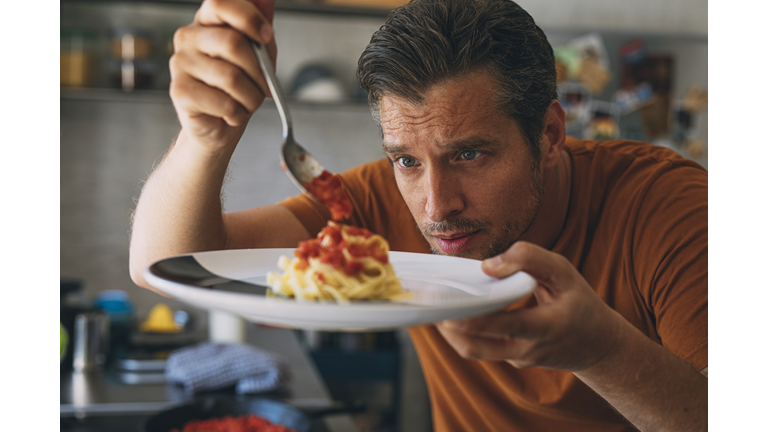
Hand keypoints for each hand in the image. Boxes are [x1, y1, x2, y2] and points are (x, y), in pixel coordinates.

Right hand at [169, 0, 276, 151]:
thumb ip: (260, 26)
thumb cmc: (238, 87)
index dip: (248, 17)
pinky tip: (232, 114)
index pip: (220, 2)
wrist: (218, 125)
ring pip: (231, 77)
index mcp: (207, 22)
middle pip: (233, 43)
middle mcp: (188, 37)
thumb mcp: (258, 54)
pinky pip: (224, 103)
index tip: (266, 36)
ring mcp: (180, 63)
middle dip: (259, 71)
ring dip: (251, 97)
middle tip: (266, 88)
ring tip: (248, 103)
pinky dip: (238, 113)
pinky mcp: (179, 92)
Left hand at [437, 241, 624, 371]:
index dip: (473, 320)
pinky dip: (465, 331)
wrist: (598, 346)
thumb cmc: (579, 302)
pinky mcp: (511, 359)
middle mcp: (529, 349)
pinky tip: (455, 311)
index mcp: (546, 326)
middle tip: (429, 305)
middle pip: (477, 346)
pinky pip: (483, 347)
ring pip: (474, 351)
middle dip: (449, 328)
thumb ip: (529, 259)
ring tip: (434, 308)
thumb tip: (487, 266)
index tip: (447, 308)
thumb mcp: (564, 272)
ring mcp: (518, 358)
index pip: (504, 326)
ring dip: (451, 332)